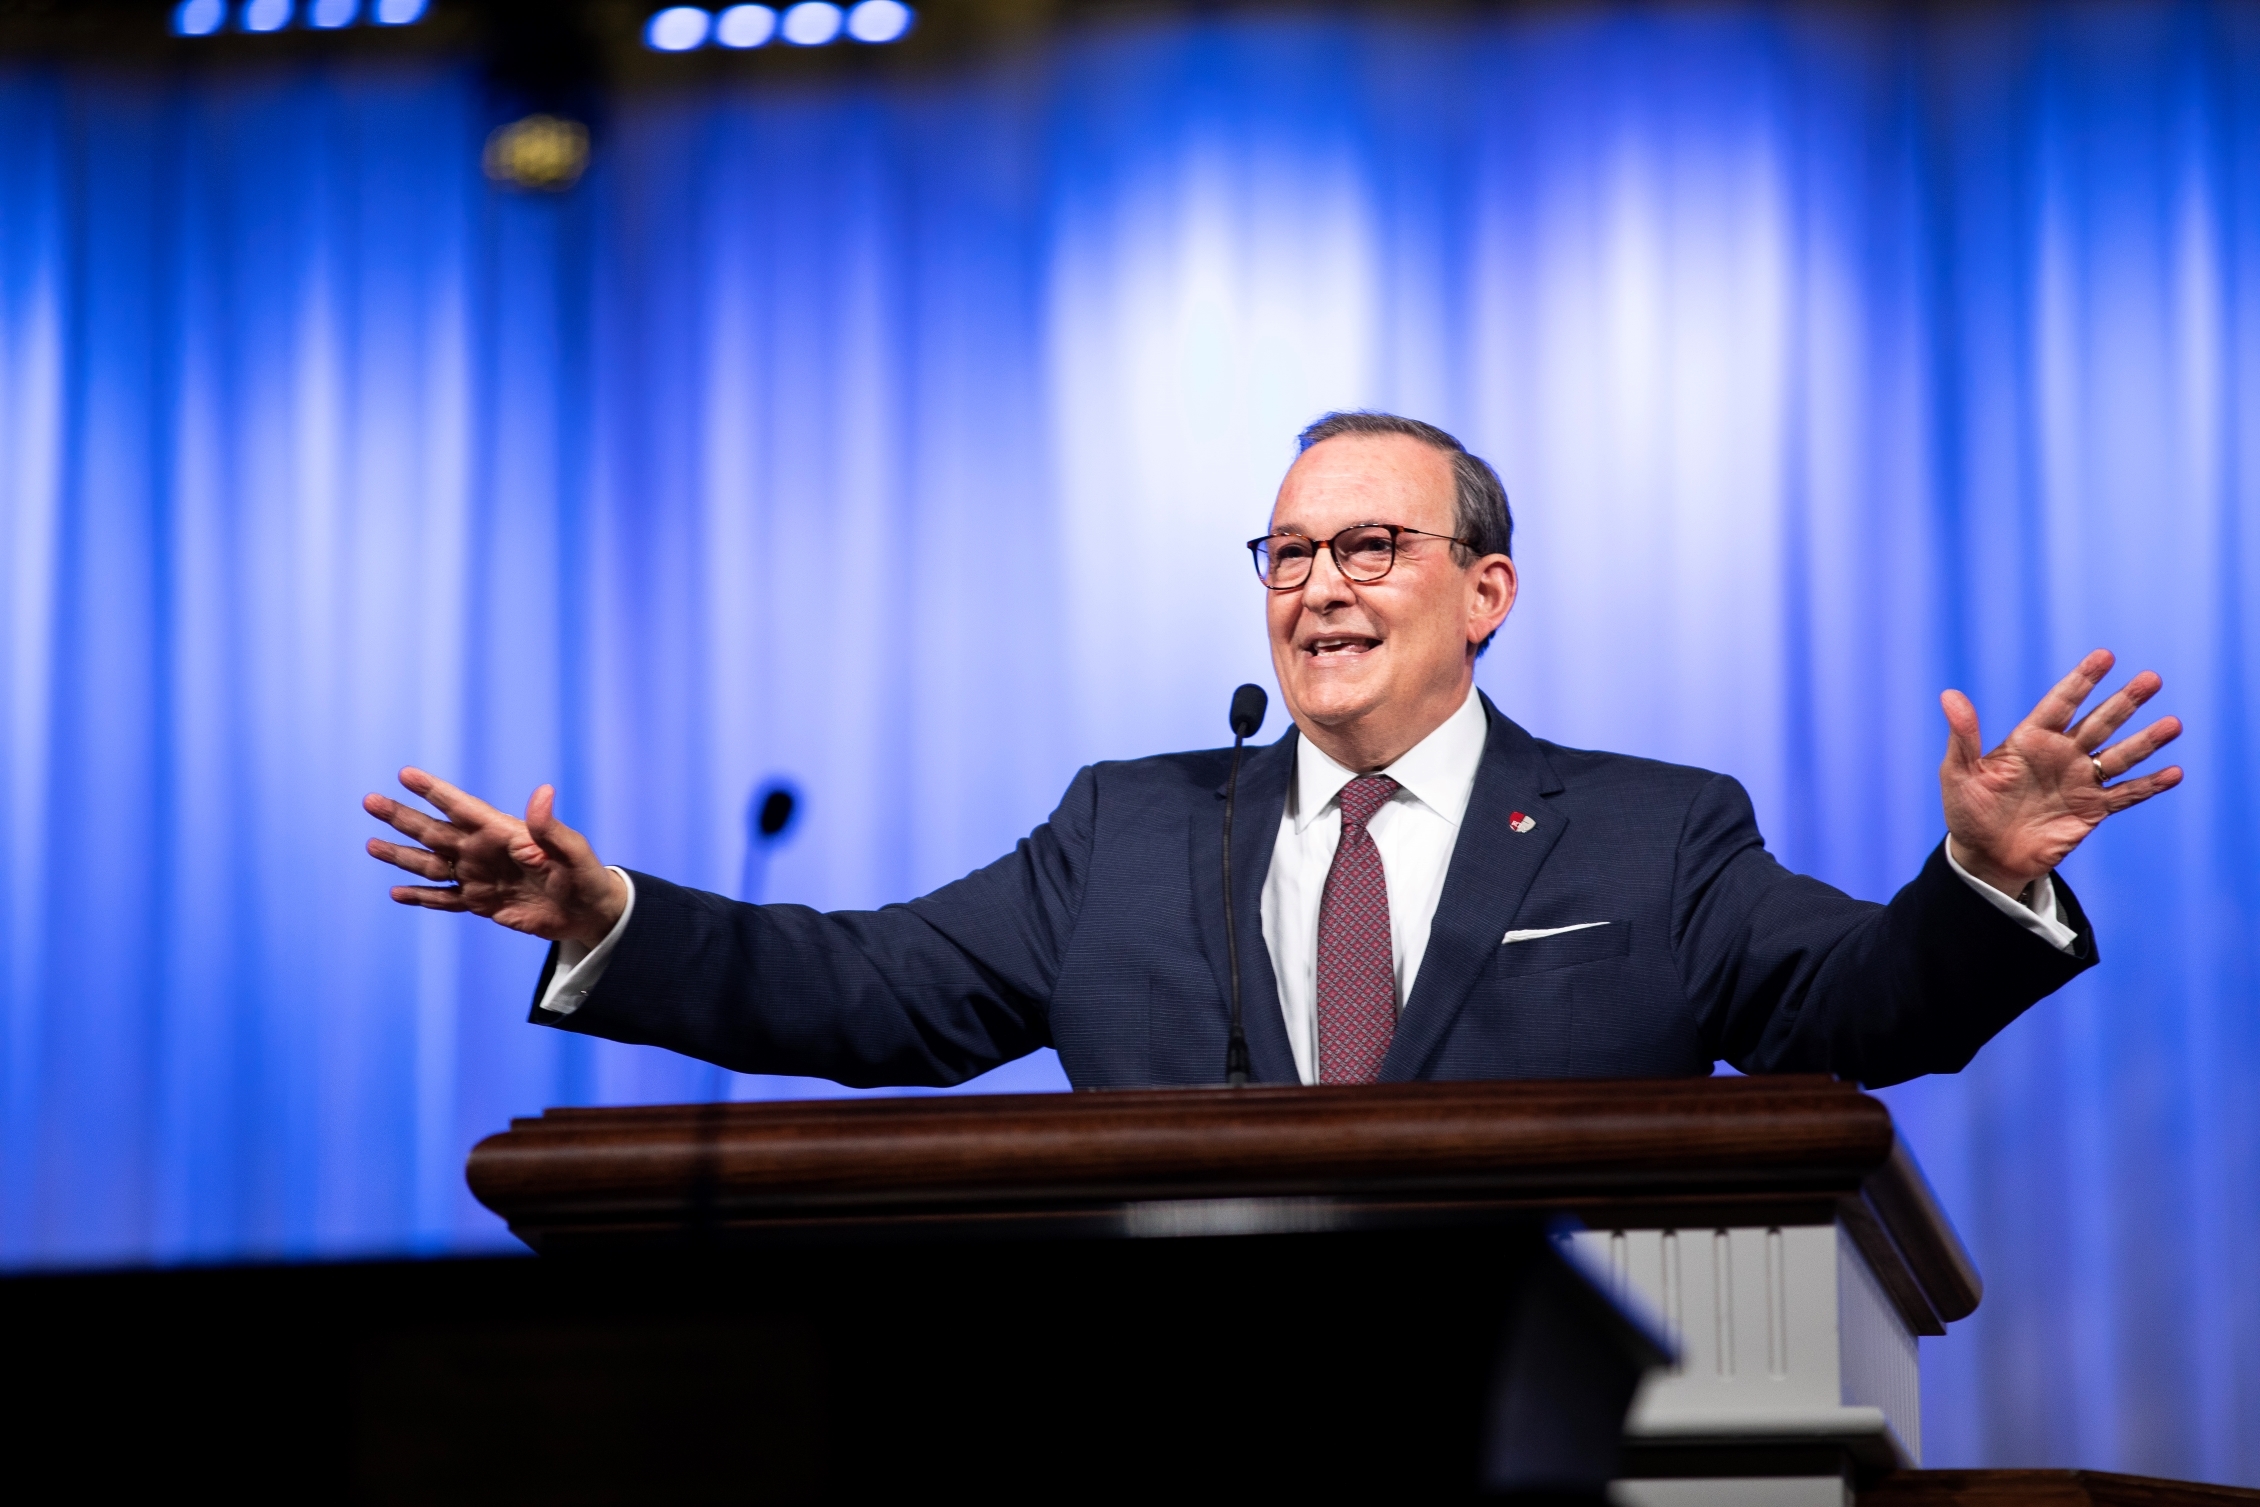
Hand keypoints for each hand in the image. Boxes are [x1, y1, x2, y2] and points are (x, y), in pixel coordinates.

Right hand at [363, 769, 626, 946]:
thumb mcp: (571, 850)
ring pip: (430, 865)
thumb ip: (550, 826)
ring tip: (370, 845)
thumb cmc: (583, 874)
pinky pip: (444, 899)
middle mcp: (483, 851)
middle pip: (434, 831)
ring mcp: (478, 877)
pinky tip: (396, 892)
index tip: (405, 773)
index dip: (434, 791)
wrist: (587, 911)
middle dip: (402, 817)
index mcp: (502, 832)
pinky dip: (421, 898)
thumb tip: (544, 791)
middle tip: (369, 800)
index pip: (461, 806)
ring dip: (401, 856)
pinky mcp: (480, 903)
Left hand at [1940, 649, 2183, 896]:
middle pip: (2099, 722)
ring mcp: (2079, 781)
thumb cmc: (1967, 811)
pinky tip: (2174, 772)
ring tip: (2173, 724)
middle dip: (2124, 702)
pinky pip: (2125, 795)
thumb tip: (1949, 695)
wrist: (1985, 856)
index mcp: (2030, 740)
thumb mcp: (1959, 773)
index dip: (2082, 680)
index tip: (2105, 656)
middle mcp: (2060, 755)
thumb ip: (1963, 735)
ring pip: (2118, 755)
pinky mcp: (2091, 810)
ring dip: (2146, 741)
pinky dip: (2149, 785)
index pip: (2061, 703)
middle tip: (2152, 679)